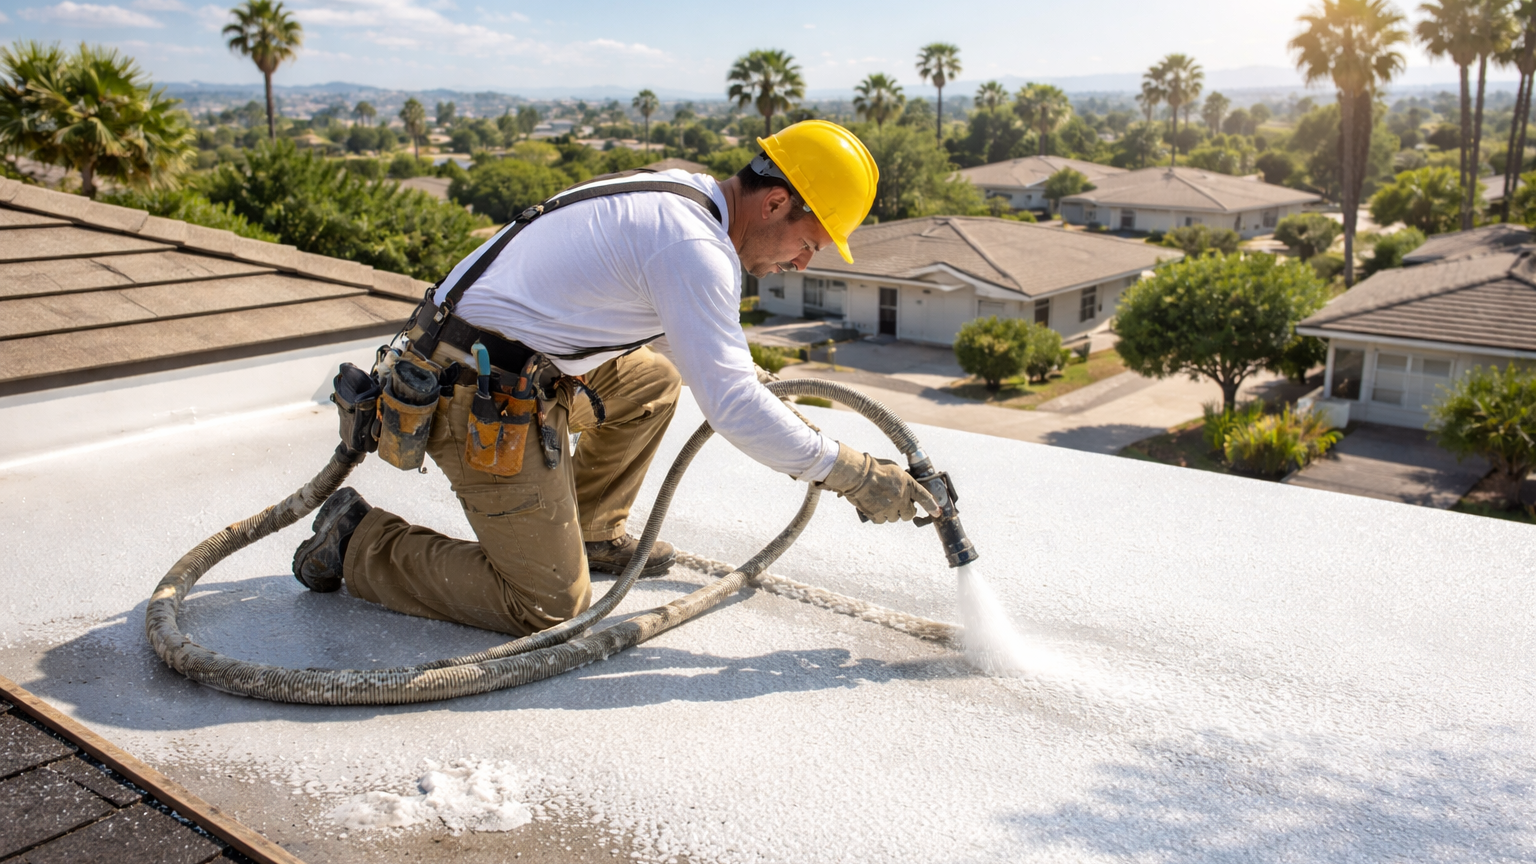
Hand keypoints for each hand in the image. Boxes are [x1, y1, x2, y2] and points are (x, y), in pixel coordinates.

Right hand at [817, 443, 938, 523]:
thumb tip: (904, 489)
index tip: (936, 512)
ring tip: (881, 502)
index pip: (924, 497)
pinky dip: (879, 516)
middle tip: (897, 505)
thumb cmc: (874, 468)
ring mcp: (889, 508)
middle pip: (909, 514)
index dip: (931, 506)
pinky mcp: (877, 515)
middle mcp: (901, 498)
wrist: (858, 474)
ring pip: (894, 518)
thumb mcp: (895, 471)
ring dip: (890, 513)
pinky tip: (874, 506)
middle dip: (905, 511)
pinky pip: (881, 520)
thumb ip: (902, 482)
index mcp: (908, 485)